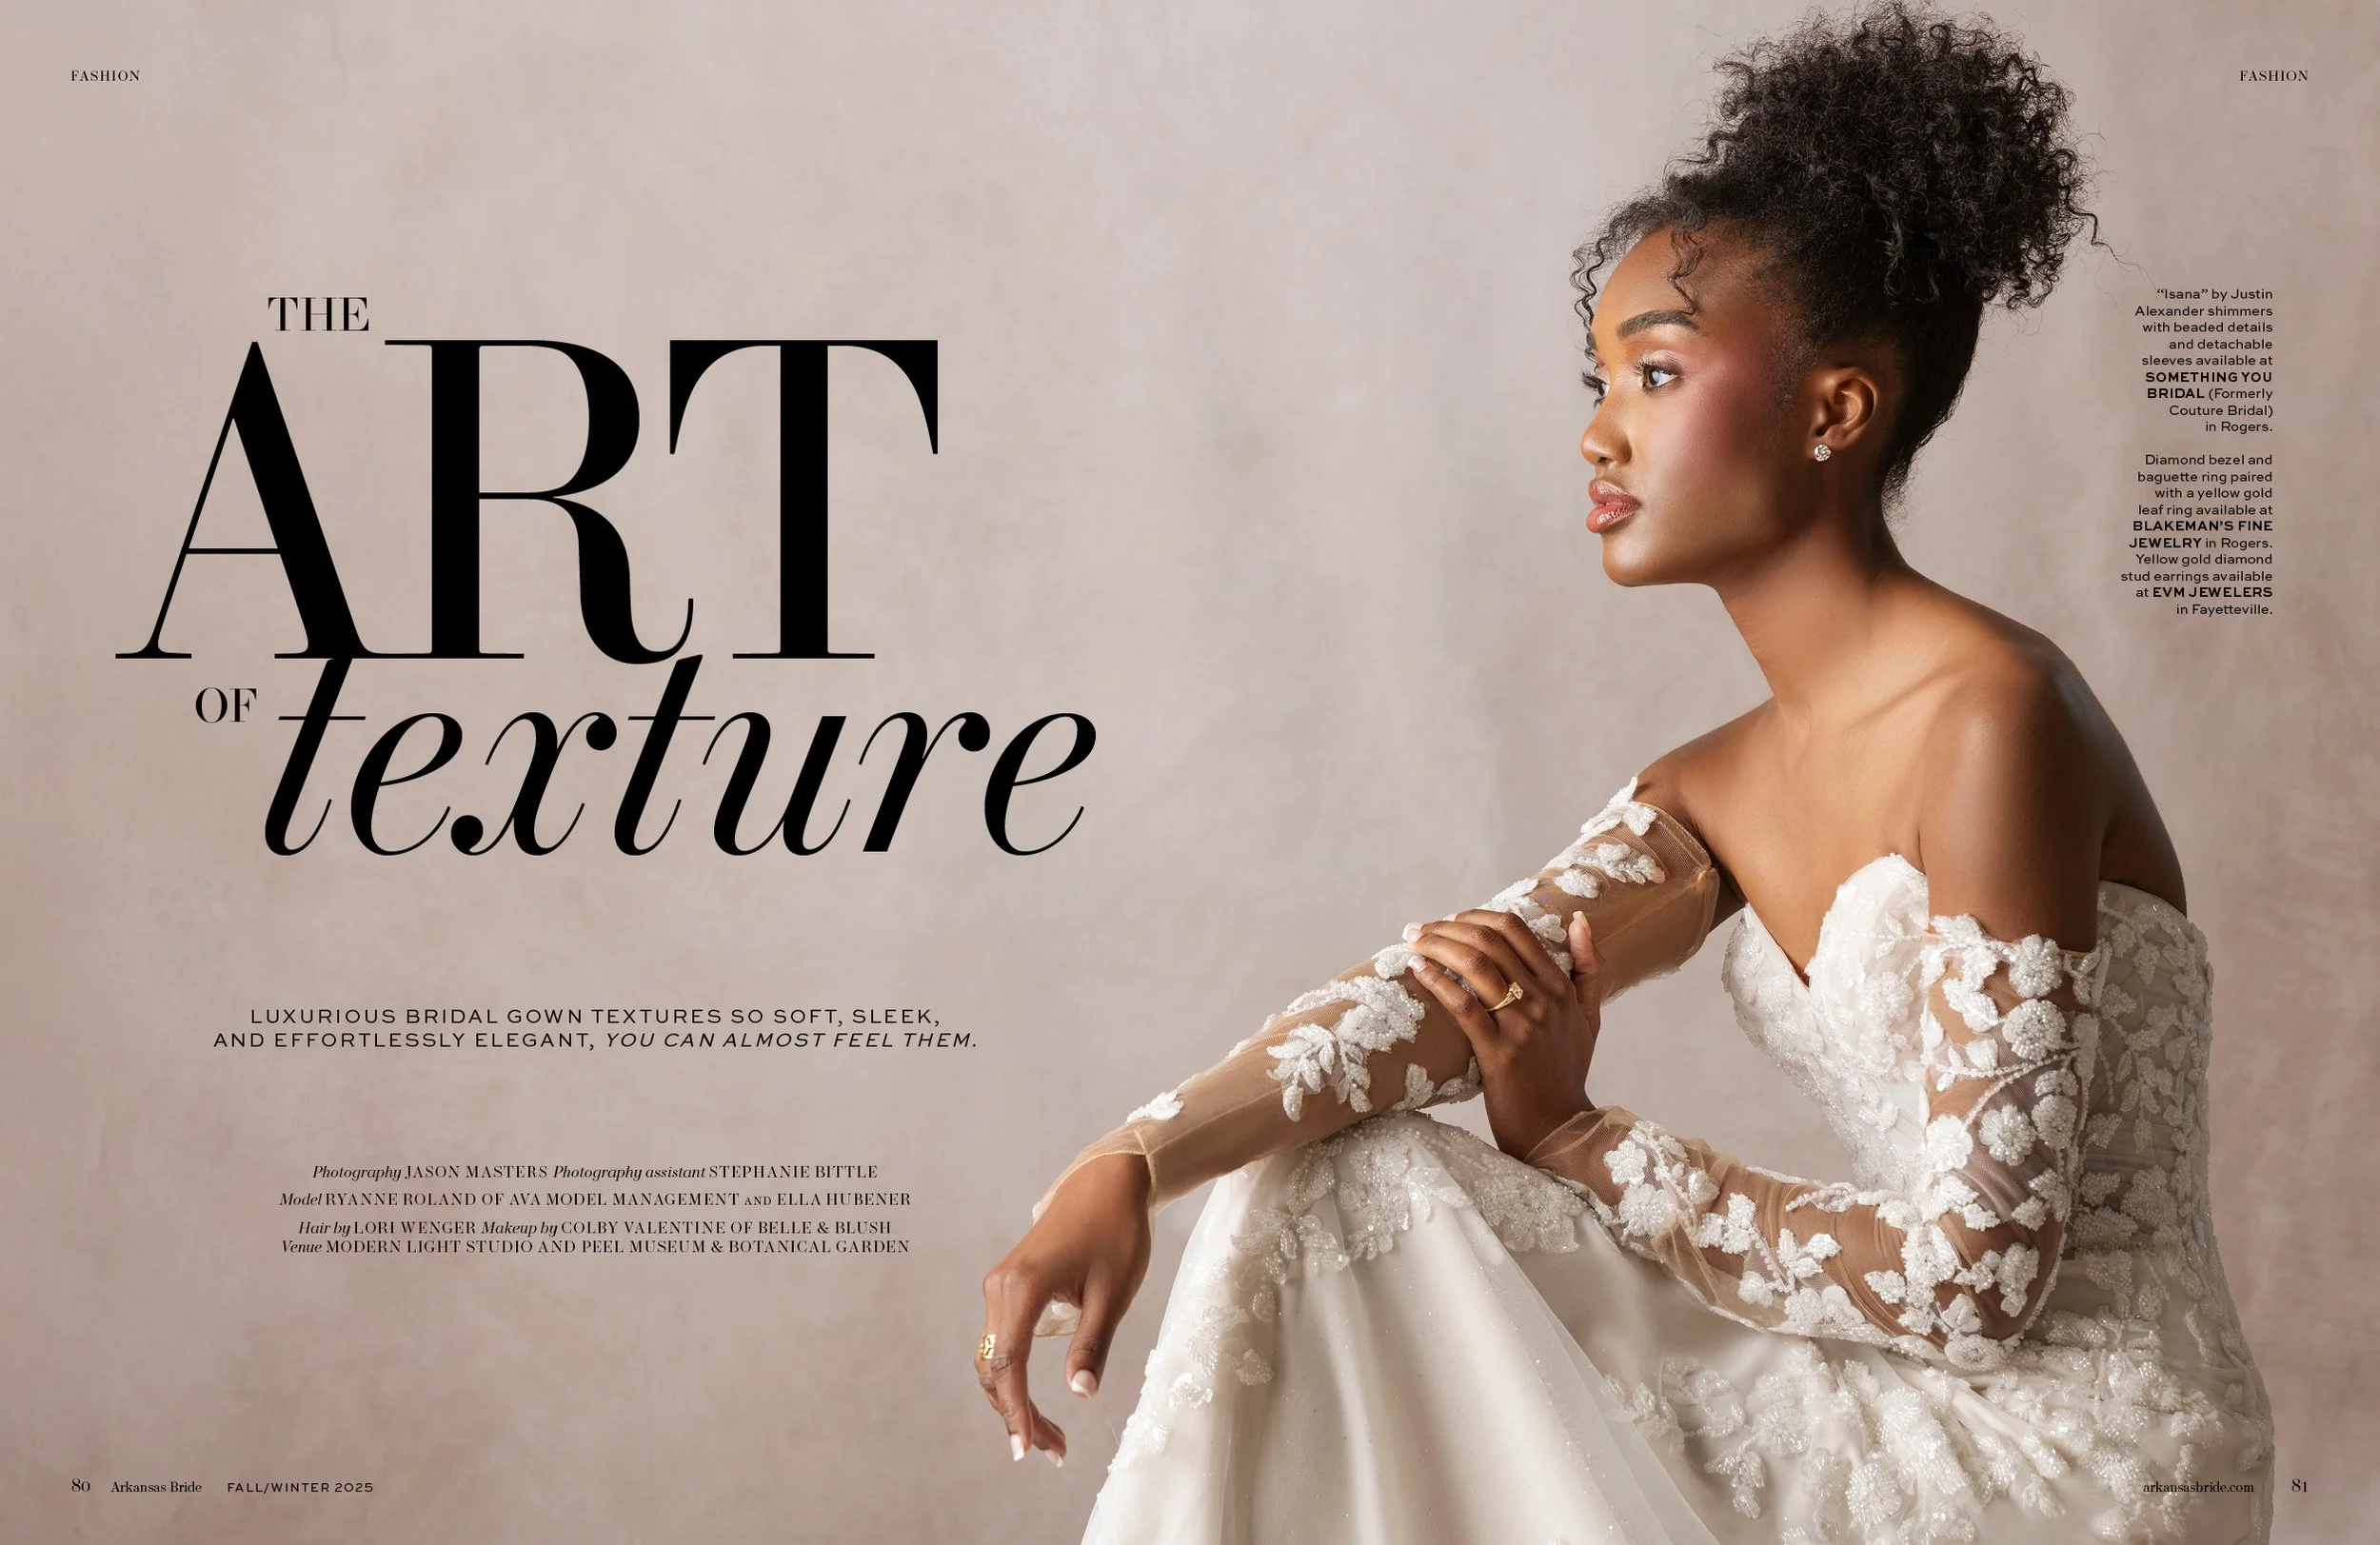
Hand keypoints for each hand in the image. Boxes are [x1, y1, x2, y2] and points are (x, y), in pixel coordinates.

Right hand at [976, 1150, 1152, 1466]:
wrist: (1106, 1183)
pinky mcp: (1008, 1285)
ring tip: (1050, 1436)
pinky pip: (1001, 1340)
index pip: (1010, 1363)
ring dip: (1012, 1399)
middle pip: (995, 1368)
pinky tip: (1035, 1400)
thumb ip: (1093, 1344)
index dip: (1016, 1411)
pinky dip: (1012, 1375)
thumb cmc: (1117, 1232)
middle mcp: (1001, 1286)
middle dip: (1018, 1414)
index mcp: (1024, 1286)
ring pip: (993, 1357)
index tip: (1028, 1449)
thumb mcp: (1112, 1293)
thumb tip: (1080, 1394)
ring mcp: (1000, 1284)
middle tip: (1054, 1451)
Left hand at [1406, 910, 1605, 1159]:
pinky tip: (1418, 970)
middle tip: (1418, 929)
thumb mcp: (1589, 1018)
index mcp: (1560, 988)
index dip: (1475, 915)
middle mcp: (1543, 1000)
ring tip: (1412, 943)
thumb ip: (1589, 970)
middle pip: (1489, 941)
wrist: (1559, 1129)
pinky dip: (1437, 981)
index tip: (1449, 919)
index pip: (1515, 929)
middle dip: (1446, 926)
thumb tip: (1581, 921)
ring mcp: (1521, 1026)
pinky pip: (1463, 1005)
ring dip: (1436, 945)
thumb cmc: (1567, 1074)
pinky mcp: (1498, 1053)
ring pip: (1475, 965)